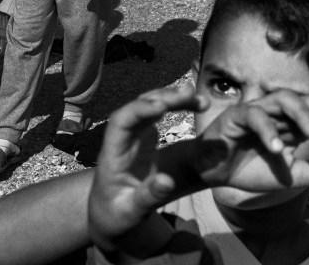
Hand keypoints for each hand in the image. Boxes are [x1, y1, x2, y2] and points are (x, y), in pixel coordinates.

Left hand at [89, 85, 201, 253]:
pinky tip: (194, 102)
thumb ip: (148, 198)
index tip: (161, 106)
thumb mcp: (131, 214)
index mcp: (112, 156)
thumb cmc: (117, 215)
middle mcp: (121, 139)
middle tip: (190, 94)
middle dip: (162, 96)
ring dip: (171, 97)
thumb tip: (167, 181)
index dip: (138, 110)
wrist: (111, 213)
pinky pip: (158, 112)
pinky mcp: (144, 135)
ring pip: (149, 106)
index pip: (120, 123)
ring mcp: (133, 135)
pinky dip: (175, 104)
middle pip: (137, 108)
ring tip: (198, 97)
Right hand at [190, 89, 308, 194]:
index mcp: (295, 120)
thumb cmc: (253, 168)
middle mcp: (280, 110)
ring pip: (284, 99)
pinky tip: (277, 150)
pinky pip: (254, 115)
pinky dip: (267, 131)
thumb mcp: (293, 176)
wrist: (216, 172)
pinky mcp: (236, 115)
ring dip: (303, 114)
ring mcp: (258, 109)